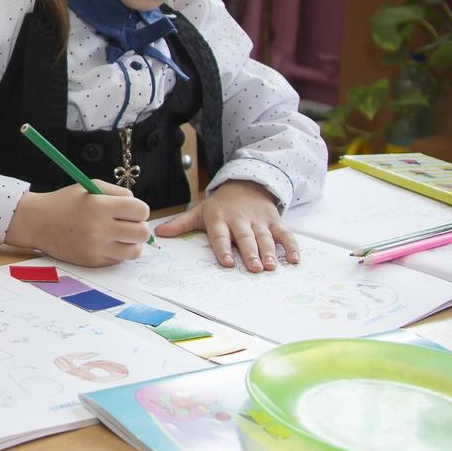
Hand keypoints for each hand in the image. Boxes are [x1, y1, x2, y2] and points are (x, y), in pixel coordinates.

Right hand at [6, 182, 150, 265]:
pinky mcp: (92, 262)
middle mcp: (99, 229)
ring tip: (121, 236)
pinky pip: (118, 260)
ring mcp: (96, 248)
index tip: (132, 210)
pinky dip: (117, 251)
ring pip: (135, 251)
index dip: (139, 209)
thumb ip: (117, 193)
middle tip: (129, 224)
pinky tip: (105, 242)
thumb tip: (139, 208)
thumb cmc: (64, 202)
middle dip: (139, 226)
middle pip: (142, 233)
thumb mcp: (89, 187)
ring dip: (132, 242)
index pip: (141, 210)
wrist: (36, 222)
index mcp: (99, 206)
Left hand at [157, 180, 296, 271]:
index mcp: (219, 218)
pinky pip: (285, 234)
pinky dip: (291, 246)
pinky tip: (294, 260)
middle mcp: (240, 219)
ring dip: (269, 251)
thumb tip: (158, 233)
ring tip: (271, 266)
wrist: (246, 183)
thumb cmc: (220, 204)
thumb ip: (180, 224)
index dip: (222, 248)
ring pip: (265, 237)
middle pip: (245, 237)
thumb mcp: (200, 211)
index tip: (226, 262)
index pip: (220, 234)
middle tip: (254, 268)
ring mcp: (258, 220)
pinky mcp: (274, 220)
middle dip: (250, 252)